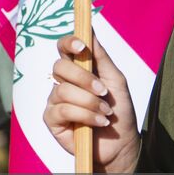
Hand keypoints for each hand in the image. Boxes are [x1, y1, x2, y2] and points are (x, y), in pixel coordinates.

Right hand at [43, 34, 140, 174]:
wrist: (121, 144)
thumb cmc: (119, 111)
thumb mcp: (116, 81)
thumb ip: (101, 57)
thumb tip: (90, 30)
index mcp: (77, 70)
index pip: (63, 49)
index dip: (68, 43)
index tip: (81, 46)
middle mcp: (63, 82)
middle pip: (60, 67)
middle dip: (84, 78)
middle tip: (103, 92)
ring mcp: (55, 101)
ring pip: (63, 90)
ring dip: (89, 102)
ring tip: (105, 113)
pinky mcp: (52, 120)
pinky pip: (63, 110)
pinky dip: (85, 115)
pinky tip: (98, 122)